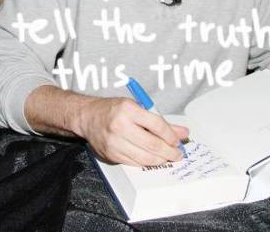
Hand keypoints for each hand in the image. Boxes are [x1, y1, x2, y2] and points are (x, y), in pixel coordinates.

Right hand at [74, 97, 188, 165]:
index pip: (157, 125)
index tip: (178, 140)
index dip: (171, 135)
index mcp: (128, 109)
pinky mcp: (111, 154)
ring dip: (160, 159)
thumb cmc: (114, 109)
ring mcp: (114, 142)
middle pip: (152, 144)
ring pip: (144, 157)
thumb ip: (159, 120)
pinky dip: (146, 162)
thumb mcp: (137, 107)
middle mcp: (120, 126)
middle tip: (178, 153)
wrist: (88, 116)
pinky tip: (153, 159)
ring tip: (168, 157)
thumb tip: (181, 132)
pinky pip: (134, 163)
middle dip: (169, 152)